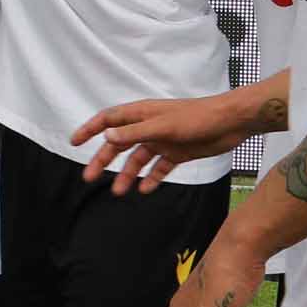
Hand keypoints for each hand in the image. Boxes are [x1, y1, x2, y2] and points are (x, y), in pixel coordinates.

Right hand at [72, 89, 254, 195]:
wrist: (231, 123)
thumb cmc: (198, 117)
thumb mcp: (163, 126)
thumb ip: (135, 132)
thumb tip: (107, 136)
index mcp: (142, 114)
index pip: (109, 120)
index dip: (90, 129)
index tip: (75, 142)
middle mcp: (149, 127)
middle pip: (119, 144)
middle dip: (103, 160)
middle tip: (89, 177)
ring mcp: (163, 141)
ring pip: (138, 160)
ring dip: (127, 175)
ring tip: (118, 191)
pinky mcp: (177, 153)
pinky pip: (159, 169)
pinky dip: (151, 179)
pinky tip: (145, 190)